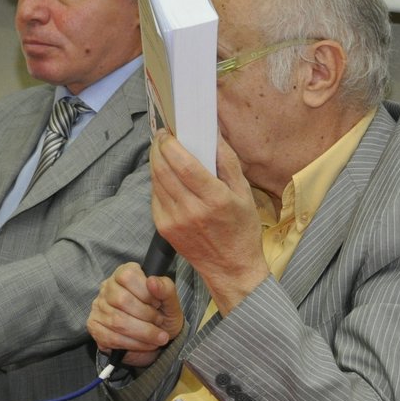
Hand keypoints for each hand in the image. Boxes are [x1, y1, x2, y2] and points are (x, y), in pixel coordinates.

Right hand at [87, 261, 183, 368]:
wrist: (156, 337)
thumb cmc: (162, 314)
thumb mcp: (170, 301)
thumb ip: (166, 289)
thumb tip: (152, 281)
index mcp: (124, 273)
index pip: (127, 276)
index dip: (146, 293)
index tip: (158, 304)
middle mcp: (107, 287)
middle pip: (122, 300)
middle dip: (146, 315)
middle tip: (159, 321)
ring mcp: (98, 307)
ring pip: (118, 321)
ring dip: (143, 332)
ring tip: (157, 336)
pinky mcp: (95, 326)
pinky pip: (112, 338)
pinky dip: (134, 344)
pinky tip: (145, 344)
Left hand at [150, 131, 267, 311]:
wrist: (231, 268)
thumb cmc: (241, 228)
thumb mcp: (244, 192)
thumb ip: (227, 160)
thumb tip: (212, 132)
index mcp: (214, 199)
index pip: (184, 165)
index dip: (171, 145)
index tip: (169, 132)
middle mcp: (191, 210)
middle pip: (163, 170)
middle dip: (158, 148)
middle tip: (162, 137)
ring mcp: (174, 221)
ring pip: (155, 182)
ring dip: (155, 162)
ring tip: (162, 152)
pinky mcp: (164, 229)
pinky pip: (155, 197)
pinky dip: (157, 181)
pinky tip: (166, 175)